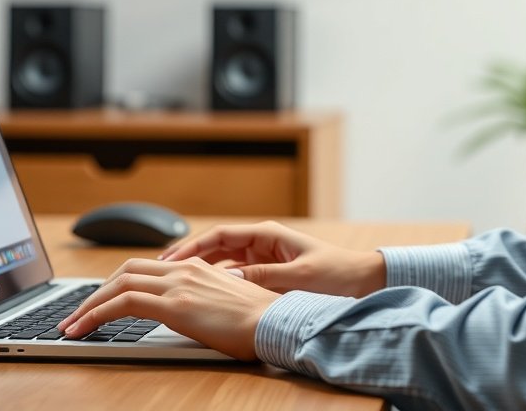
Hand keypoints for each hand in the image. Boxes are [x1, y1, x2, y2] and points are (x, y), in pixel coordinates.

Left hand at [56, 257, 279, 360]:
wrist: (276, 323)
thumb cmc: (258, 320)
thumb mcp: (225, 302)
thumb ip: (203, 299)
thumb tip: (189, 311)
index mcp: (195, 267)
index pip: (144, 267)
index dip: (116, 283)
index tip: (101, 301)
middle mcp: (183, 270)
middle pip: (125, 270)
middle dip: (96, 293)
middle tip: (80, 314)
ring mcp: (178, 285)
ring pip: (117, 284)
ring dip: (88, 305)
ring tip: (72, 326)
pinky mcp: (174, 306)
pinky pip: (122, 303)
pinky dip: (96, 314)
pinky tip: (83, 329)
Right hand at [158, 220, 385, 297]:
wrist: (363, 282)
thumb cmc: (337, 274)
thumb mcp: (298, 277)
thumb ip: (263, 276)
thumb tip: (228, 279)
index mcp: (268, 234)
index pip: (219, 236)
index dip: (192, 246)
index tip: (170, 258)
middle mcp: (263, 242)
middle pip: (216, 247)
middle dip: (188, 257)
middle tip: (162, 271)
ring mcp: (264, 257)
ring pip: (223, 261)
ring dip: (201, 270)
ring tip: (174, 282)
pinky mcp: (269, 272)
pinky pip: (236, 274)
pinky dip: (219, 281)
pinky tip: (203, 292)